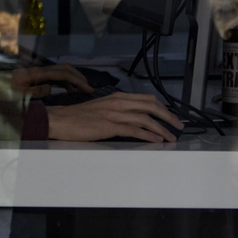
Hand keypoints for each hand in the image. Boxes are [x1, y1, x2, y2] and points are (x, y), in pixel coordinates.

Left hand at [11, 64, 93, 98]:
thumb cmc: (3, 93)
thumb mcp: (18, 95)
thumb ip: (35, 92)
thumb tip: (50, 88)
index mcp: (35, 73)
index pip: (62, 74)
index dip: (78, 81)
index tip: (88, 90)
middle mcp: (38, 70)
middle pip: (64, 69)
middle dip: (79, 77)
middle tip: (89, 89)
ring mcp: (37, 72)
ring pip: (61, 71)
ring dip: (73, 79)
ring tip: (82, 91)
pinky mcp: (36, 76)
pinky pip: (54, 76)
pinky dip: (65, 82)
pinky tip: (70, 90)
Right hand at [45, 93, 183, 142]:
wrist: (59, 120)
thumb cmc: (77, 117)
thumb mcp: (100, 108)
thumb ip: (116, 110)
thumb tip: (132, 119)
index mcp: (116, 97)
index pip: (146, 99)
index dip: (162, 108)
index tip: (171, 117)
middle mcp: (117, 102)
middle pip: (151, 106)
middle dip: (168, 116)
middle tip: (178, 126)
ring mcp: (113, 114)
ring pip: (145, 118)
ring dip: (162, 129)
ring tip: (171, 137)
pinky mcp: (109, 126)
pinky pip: (134, 129)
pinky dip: (148, 135)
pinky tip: (156, 140)